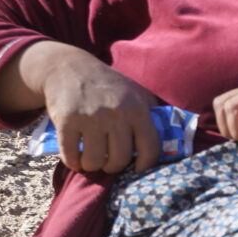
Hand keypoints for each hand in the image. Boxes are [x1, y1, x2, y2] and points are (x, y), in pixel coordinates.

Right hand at [5, 42, 160, 173]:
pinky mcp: (67, 121)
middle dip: (113, 166)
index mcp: (138, 110)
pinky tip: (75, 158)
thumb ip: (152, 115)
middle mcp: (116, 114)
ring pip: (95, 161)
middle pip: (120, 159)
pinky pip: (71, 155)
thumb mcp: (137, 93)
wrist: (68, 67)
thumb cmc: (108, 85)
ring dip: (92, 165)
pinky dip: (73, 162)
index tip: (137, 169)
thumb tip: (170, 141)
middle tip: (108, 162)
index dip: (145, 166)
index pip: (150, 149)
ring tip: (91, 159)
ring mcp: (91, 118)